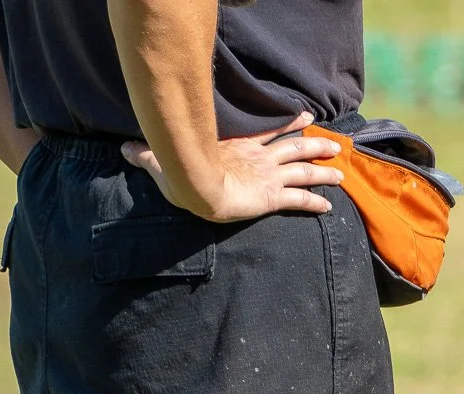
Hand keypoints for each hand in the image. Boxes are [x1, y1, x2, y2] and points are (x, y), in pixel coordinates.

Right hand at [120, 111, 344, 222]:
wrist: (195, 188)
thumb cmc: (180, 173)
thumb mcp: (162, 162)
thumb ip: (146, 155)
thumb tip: (121, 147)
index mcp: (238, 147)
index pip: (268, 132)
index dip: (288, 124)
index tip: (304, 117)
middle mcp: (258, 160)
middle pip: (294, 148)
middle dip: (315, 146)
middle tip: (335, 144)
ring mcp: (267, 178)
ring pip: (303, 171)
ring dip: (324, 172)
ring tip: (341, 173)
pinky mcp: (271, 197)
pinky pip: (298, 200)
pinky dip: (315, 202)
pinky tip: (329, 207)